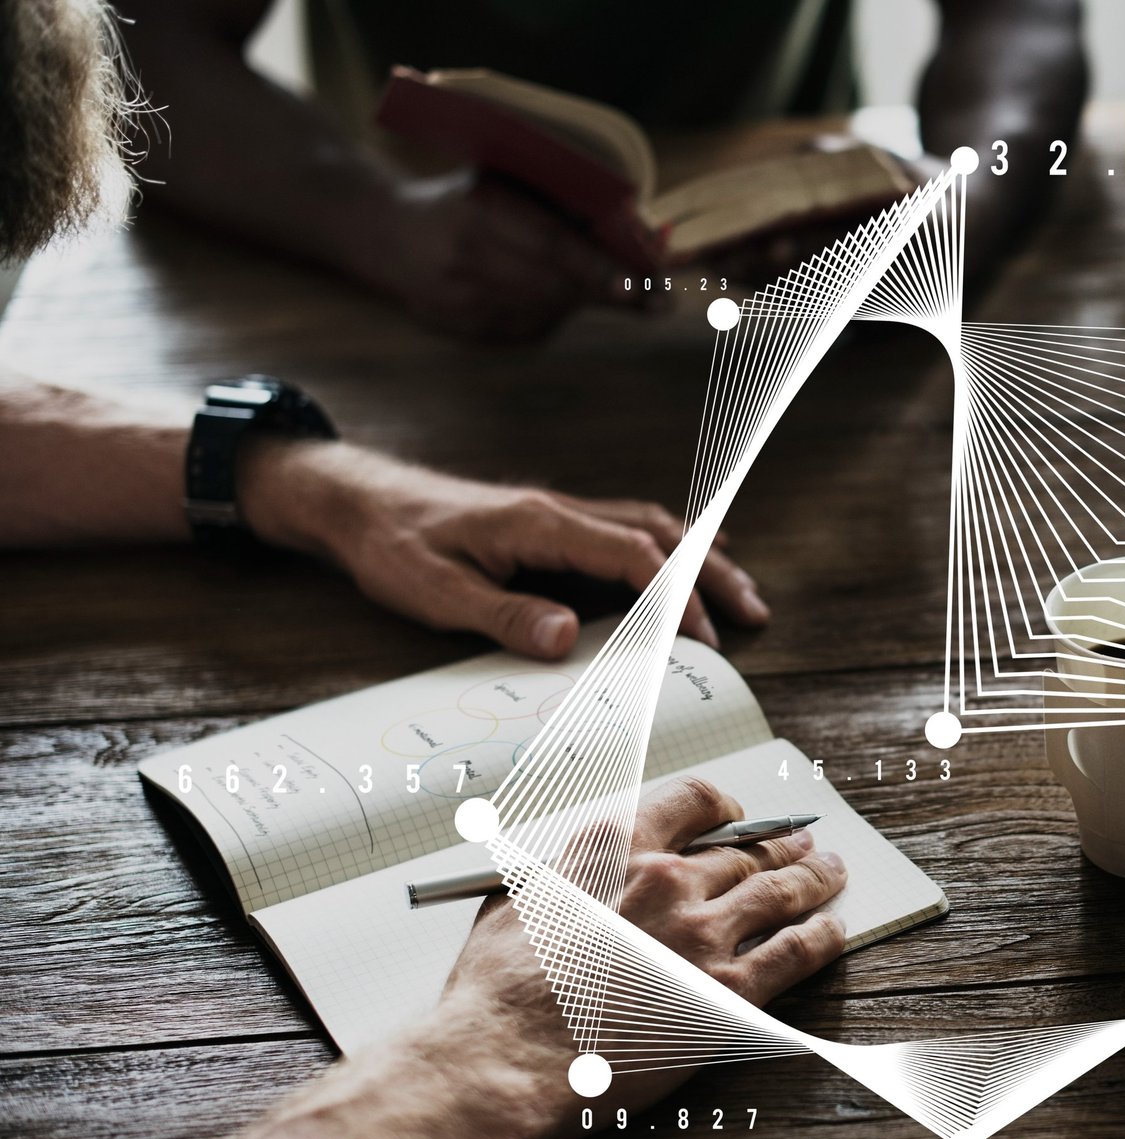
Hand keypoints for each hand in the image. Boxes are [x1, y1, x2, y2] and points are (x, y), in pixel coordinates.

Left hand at [239, 440, 767, 654]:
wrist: (356, 501)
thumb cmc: (391, 546)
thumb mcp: (434, 591)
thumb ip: (503, 614)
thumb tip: (568, 637)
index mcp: (540, 524)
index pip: (632, 555)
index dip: (676, 595)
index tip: (703, 638)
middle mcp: (559, 511)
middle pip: (659, 533)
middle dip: (711, 573)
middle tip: (754, 613)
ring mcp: (558, 514)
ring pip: (650, 526)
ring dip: (699, 557)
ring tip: (740, 591)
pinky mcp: (549, 525)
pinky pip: (625, 528)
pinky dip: (668, 544)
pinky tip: (686, 558)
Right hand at [355, 170, 643, 341]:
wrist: (383, 232)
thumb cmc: (459, 196)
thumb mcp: (498, 178)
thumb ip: (550, 197)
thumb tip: (627, 226)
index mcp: (478, 212)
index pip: (552, 245)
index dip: (599, 269)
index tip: (641, 286)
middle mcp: (467, 260)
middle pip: (556, 285)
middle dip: (612, 294)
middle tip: (658, 300)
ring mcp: (461, 302)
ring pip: (546, 312)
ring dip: (585, 303)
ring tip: (619, 294)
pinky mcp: (463, 330)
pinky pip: (527, 329)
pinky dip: (551, 314)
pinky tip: (555, 298)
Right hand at [438, 775, 848, 1136]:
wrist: (504, 1057)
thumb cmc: (495, 991)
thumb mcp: (514, 904)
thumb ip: (560, 877)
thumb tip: (570, 870)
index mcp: (614, 847)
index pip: (691, 801)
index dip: (725, 806)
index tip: (736, 815)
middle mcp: (666, 879)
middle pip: (745, 850)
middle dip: (780, 844)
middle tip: (802, 844)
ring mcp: (701, 934)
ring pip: (780, 891)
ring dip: (814, 878)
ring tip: (832, 873)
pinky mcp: (727, 992)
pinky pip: (795, 951)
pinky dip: (822, 936)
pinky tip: (833, 930)